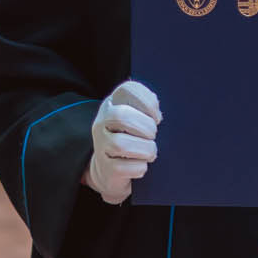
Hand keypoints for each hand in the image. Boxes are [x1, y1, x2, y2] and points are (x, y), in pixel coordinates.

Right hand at [85, 80, 160, 205]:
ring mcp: (100, 144)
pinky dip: (139, 168)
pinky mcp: (105, 167)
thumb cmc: (132, 139)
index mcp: (113, 104)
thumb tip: (157, 115)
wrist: (110, 169)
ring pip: (121, 144)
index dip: (147, 101)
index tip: (157, 117)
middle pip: (121, 116)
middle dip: (146, 127)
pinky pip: (124, 167)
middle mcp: (102, 121)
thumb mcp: (137, 118)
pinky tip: (141, 165)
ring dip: (145, 149)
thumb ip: (148, 110)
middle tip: (153, 135)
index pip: (127, 89)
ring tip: (150, 152)